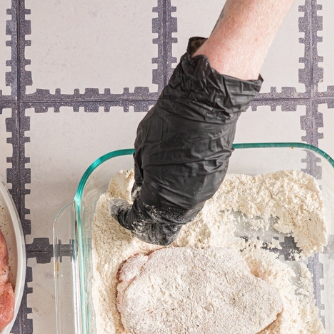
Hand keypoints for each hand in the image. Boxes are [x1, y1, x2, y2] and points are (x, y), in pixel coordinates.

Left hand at [115, 38, 260, 244]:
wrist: (205, 106)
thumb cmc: (172, 122)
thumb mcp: (142, 148)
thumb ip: (141, 175)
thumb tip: (142, 188)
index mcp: (159, 195)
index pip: (139, 221)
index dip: (125, 217)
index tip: (118, 208)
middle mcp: (183, 201)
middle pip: (164, 227)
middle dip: (148, 222)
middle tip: (138, 209)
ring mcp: (202, 193)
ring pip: (181, 214)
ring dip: (166, 209)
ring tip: (155, 191)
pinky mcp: (215, 181)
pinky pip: (194, 198)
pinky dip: (181, 195)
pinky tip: (174, 179)